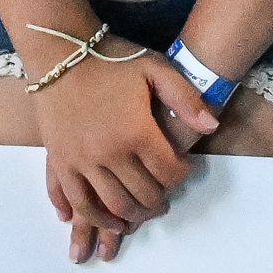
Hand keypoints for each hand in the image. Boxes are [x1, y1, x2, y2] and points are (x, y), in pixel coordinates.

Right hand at [31, 40, 218, 262]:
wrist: (60, 53)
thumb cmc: (111, 59)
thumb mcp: (155, 68)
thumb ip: (186, 98)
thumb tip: (212, 127)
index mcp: (137, 132)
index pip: (168, 172)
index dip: (180, 176)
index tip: (182, 170)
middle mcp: (110, 153)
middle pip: (142, 194)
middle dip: (158, 202)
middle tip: (163, 199)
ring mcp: (81, 160)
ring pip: (111, 205)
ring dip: (130, 217)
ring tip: (139, 215)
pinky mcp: (60, 161)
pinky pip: (76, 200)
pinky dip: (92, 216)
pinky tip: (105, 220)